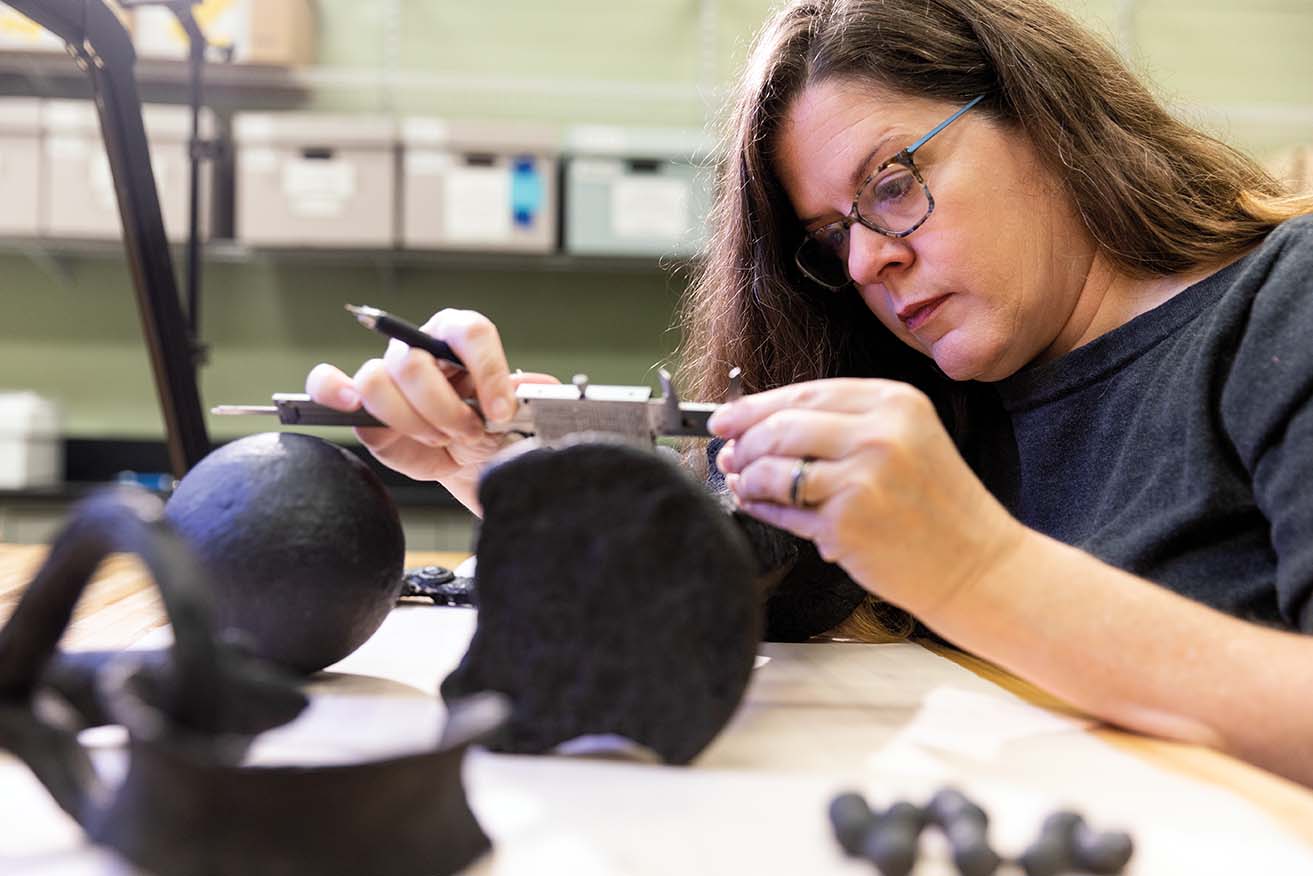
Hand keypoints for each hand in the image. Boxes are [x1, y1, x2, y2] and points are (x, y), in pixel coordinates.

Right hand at [306, 309, 557, 508]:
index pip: (469, 332)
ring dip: (411, 421)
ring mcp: (386, 374)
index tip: (501, 410)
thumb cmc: (490, 426)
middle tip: (468, 433)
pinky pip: (326, 383)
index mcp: (458, 334)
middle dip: (445, 409)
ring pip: (376, 381)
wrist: (469, 459)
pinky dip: (332, 391)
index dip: (487, 372)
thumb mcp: (517, 414)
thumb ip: (526, 397)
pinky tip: (353, 406)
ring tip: (439, 439)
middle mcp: (418, 347)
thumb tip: (541, 387)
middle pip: (416, 364)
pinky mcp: (360, 405)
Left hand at [707, 378, 1022, 616]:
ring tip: (744, 482)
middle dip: (743, 442)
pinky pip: (783, 510)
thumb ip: (843, 424)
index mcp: (894, 402)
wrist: (976, 563)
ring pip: (774, 469)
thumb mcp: (906, 439)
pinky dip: (762, 508)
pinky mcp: (847, 522)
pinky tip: (759, 506)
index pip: (805, 392)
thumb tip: (759, 424)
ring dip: (748, 477)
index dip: (755, 406)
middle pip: (781, 426)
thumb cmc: (936, 505)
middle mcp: (879, 433)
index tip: (726, 417)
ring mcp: (862, 478)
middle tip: (730, 455)